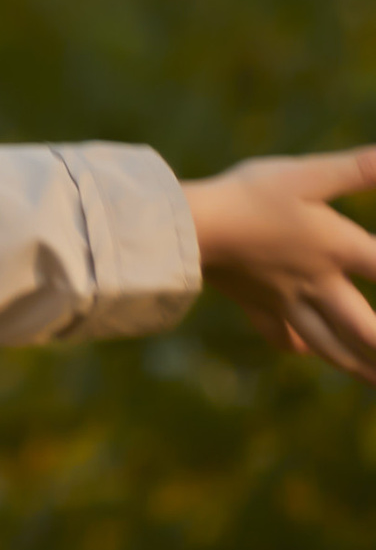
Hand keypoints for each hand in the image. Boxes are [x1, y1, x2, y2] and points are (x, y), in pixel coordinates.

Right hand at [183, 147, 375, 382]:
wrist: (191, 228)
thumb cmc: (249, 196)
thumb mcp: (307, 174)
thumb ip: (357, 169)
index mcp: (335, 249)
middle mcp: (317, 284)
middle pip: (363, 328)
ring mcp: (285, 300)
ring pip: (328, 343)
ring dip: (356, 365)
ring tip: (374, 381)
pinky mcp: (255, 303)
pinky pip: (280, 333)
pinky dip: (297, 346)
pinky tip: (304, 351)